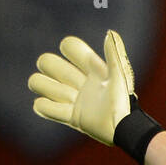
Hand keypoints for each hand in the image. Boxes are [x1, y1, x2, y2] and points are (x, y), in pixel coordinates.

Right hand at [27, 30, 135, 145]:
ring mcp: (75, 100)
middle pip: (48, 62)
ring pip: (41, 84)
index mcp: (92, 68)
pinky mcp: (73, 118)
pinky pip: (45, 108)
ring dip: (45, 87)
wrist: (123, 131)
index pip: (69, 46)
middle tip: (69, 83)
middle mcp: (81, 81)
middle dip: (50, 67)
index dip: (69, 48)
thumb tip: (109, 33)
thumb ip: (114, 54)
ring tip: (65, 98)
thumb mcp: (120, 76)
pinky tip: (53, 108)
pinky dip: (43, 107)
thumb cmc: (123, 103)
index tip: (84, 63)